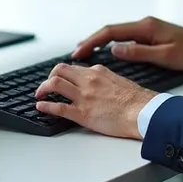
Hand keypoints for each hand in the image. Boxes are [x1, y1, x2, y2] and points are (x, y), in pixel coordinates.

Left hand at [35, 64, 154, 138]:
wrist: (143, 111)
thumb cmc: (138, 100)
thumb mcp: (121, 82)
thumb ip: (107, 81)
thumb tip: (103, 85)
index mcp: (98, 72)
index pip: (75, 68)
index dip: (65, 74)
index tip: (61, 78)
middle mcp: (88, 81)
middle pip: (60, 70)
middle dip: (50, 77)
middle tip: (47, 85)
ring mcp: (84, 96)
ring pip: (55, 84)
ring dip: (43, 88)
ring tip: (39, 94)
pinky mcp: (82, 113)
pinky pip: (58, 107)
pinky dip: (45, 106)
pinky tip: (40, 107)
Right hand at [72, 16, 182, 70]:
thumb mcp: (166, 56)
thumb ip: (139, 53)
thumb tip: (114, 50)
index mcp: (146, 27)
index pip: (111, 32)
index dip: (92, 41)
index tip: (78, 52)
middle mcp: (144, 24)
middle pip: (110, 31)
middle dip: (91, 41)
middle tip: (75, 54)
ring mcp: (147, 29)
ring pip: (117, 34)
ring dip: (100, 42)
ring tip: (85, 54)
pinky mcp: (151, 35)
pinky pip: (125, 37)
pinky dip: (111, 43)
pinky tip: (106, 52)